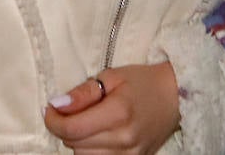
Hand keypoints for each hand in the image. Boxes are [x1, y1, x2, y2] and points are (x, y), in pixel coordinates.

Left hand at [44, 63, 179, 154]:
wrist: (174, 96)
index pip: (72, 128)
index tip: (50, 109)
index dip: (53, 120)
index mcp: (118, 113)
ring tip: (88, 122)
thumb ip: (83, 93)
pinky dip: (92, 150)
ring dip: (78, 141)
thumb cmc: (142, 82)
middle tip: (69, 111)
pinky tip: (98, 135)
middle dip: (65, 127)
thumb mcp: (112, 76)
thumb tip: (57, 105)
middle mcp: (124, 139)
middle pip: (75, 144)